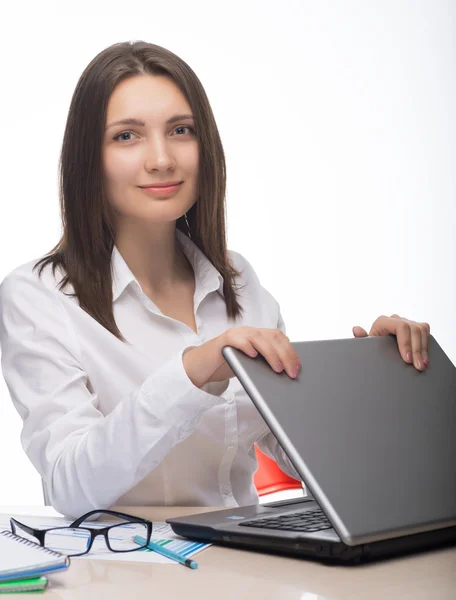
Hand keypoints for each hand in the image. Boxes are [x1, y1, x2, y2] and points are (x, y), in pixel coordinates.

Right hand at [182, 326, 302, 388]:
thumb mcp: (251, 366)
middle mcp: (248, 332)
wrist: (202, 366)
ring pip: (257, 337)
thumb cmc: (228, 366)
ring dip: (270, 353)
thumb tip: (287, 376)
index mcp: (258, 336)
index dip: (291, 351)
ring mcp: (235, 335)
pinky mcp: (222, 341)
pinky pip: (236, 339)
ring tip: (278, 368)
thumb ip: (265, 365)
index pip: (279, 338)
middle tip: (291, 373)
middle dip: (285, 354)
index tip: (298, 368)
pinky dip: (246, 346)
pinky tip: (253, 356)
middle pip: (272, 337)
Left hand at [352, 314, 430, 370]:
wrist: (377, 348)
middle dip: (416, 350)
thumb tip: (356, 329)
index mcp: (383, 321)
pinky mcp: (414, 327)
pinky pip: (425, 331)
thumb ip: (361, 338)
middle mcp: (395, 319)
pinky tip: (425, 358)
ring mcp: (406, 321)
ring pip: (421, 330)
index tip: (407, 359)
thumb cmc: (371, 347)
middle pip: (413, 329)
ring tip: (422, 364)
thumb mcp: (366, 345)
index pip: (401, 327)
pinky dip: (426, 344)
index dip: (406, 342)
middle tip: (418, 366)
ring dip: (423, 348)